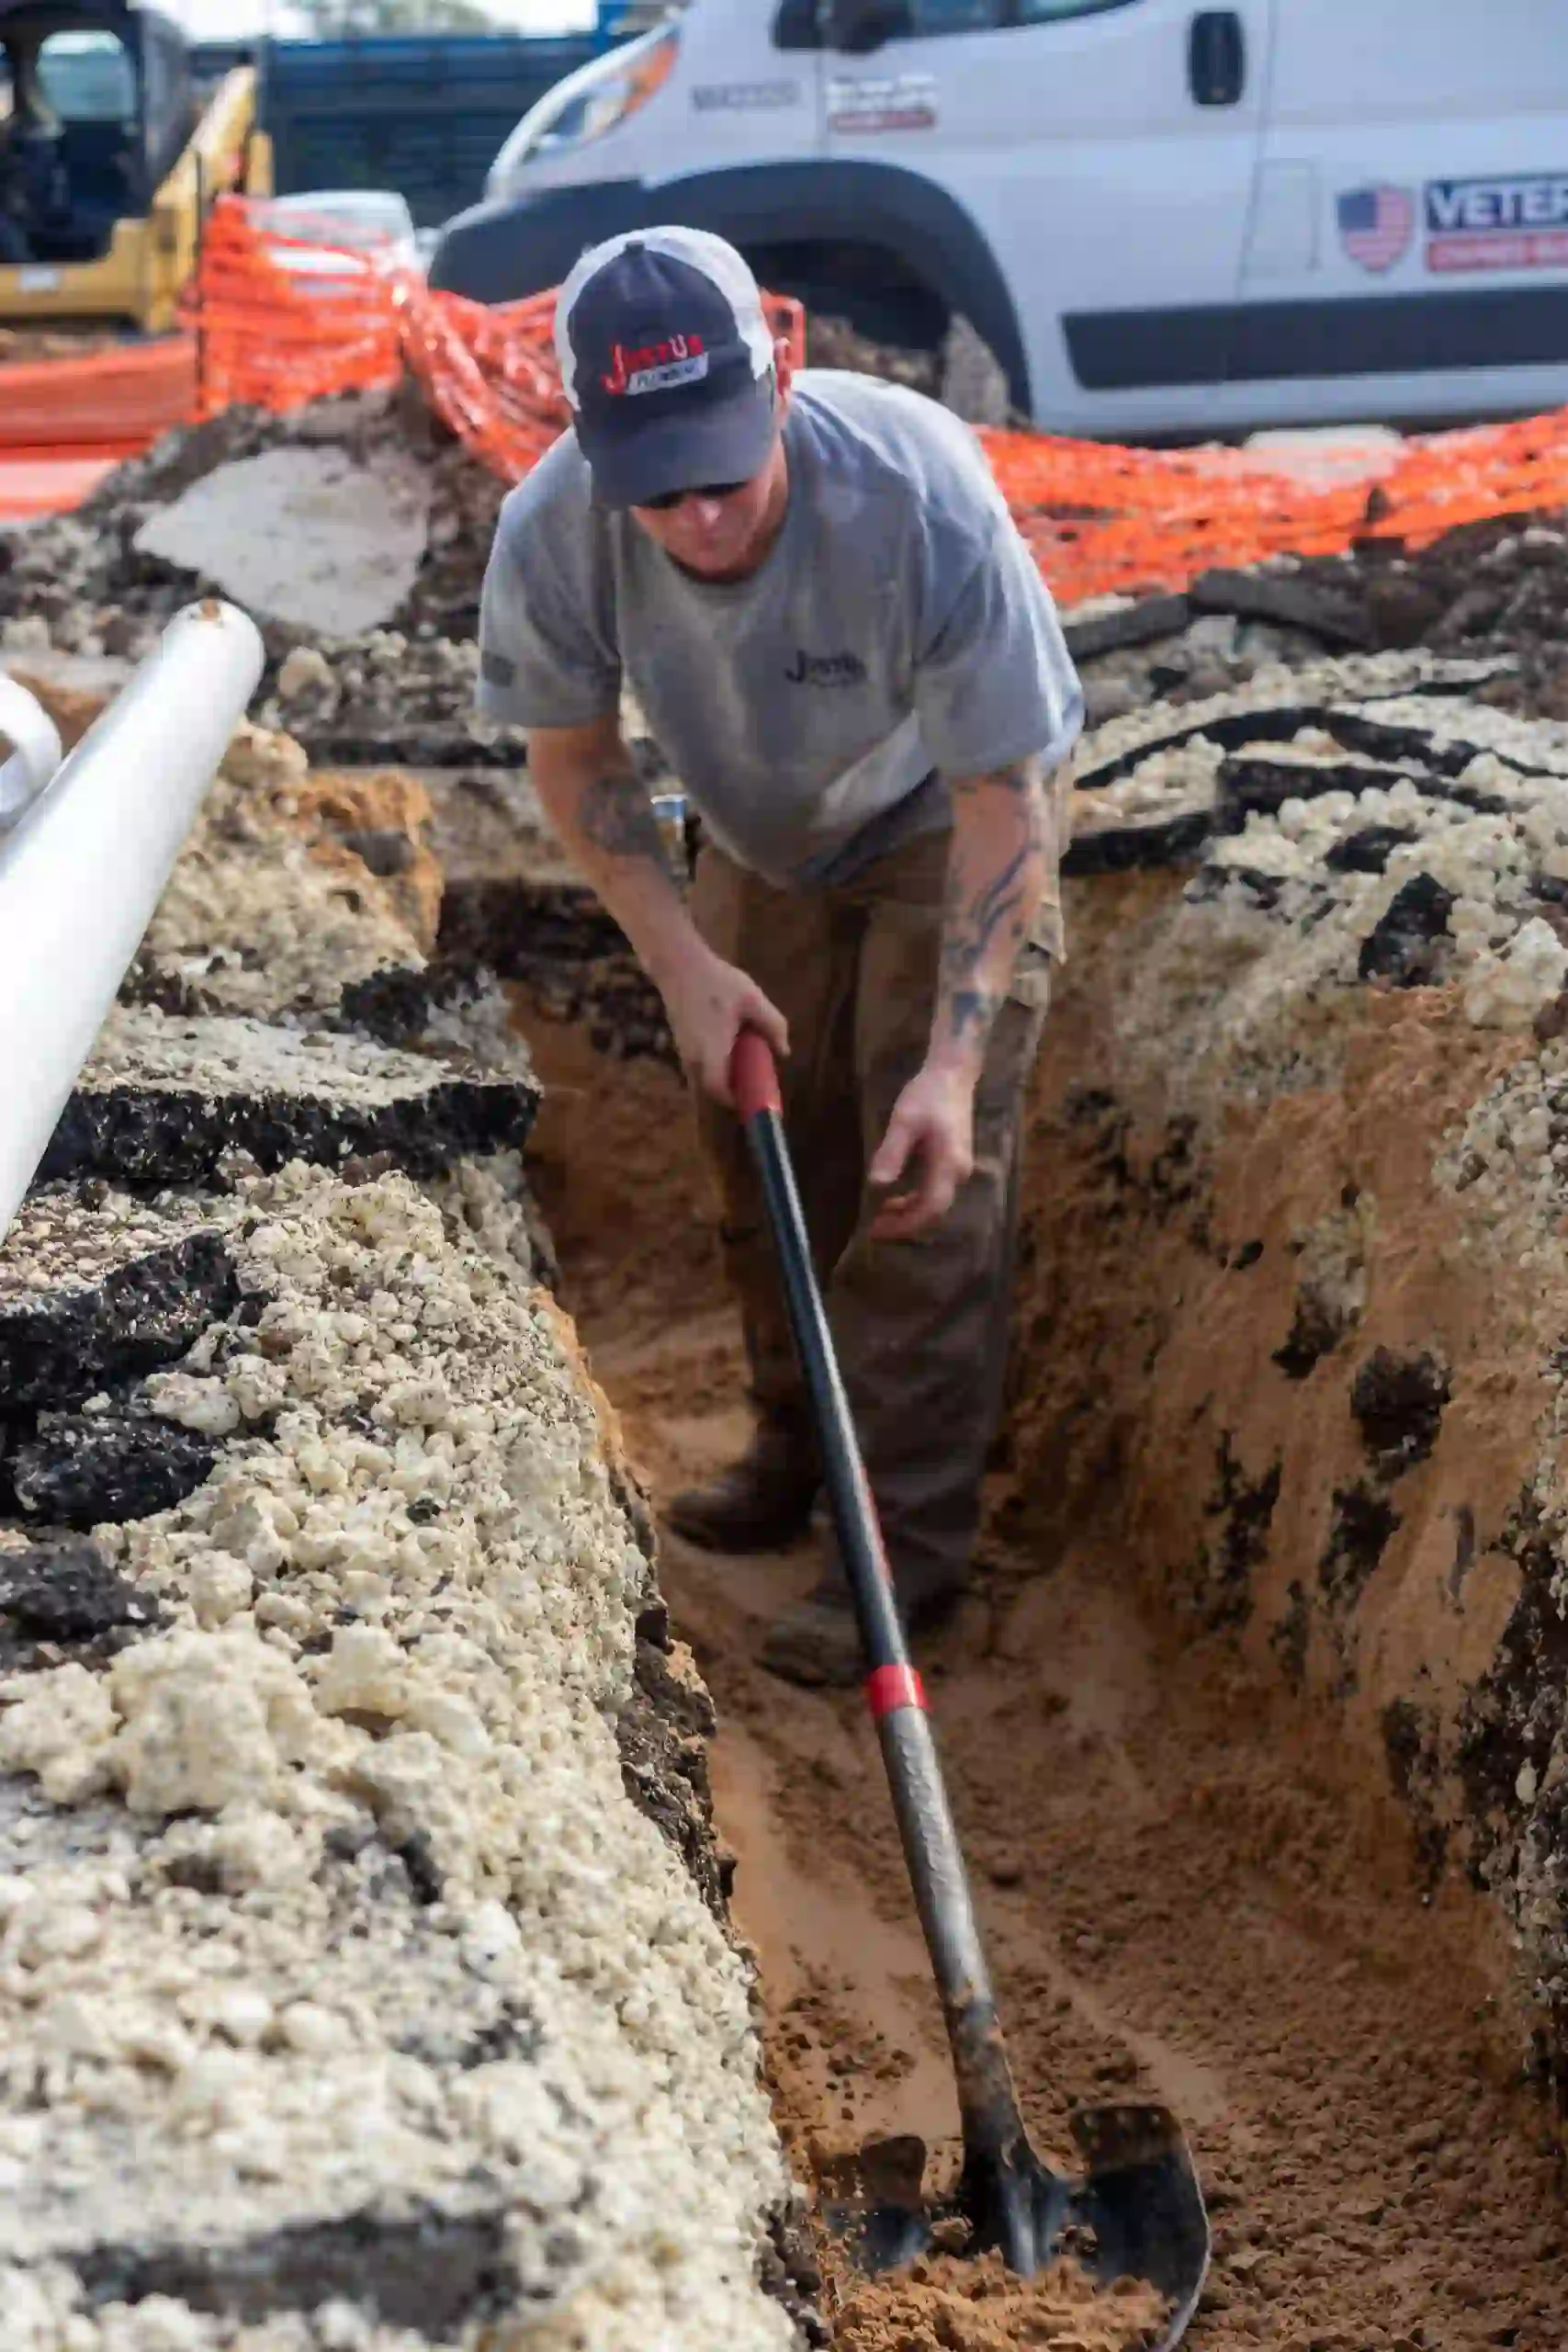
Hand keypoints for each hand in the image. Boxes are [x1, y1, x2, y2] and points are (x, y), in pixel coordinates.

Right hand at [656, 938, 788, 1104]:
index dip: (734, 1100)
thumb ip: (772, 1026)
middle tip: (749, 1078)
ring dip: (720, 1074)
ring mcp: (682, 1049)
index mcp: (711, 1051)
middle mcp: (693, 1056)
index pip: (718, 1089)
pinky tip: (726, 1044)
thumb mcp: (752, 1000)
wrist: (678, 963)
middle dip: (728, 1089)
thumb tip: (784, 1051)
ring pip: (700, 1075)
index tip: (751, 1097)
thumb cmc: (717, 982)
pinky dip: (711, 1062)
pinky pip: (696, 1063)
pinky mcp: (679, 1039)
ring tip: (741, 1060)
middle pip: (708, 1087)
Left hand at [866, 1061, 974, 1239]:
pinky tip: (895, 1196)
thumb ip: (892, 1153)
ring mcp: (959, 1167)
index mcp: (948, 1164)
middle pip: (934, 1210)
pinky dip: (915, 1199)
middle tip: (874, 1227)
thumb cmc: (927, 1094)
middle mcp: (958, 1172)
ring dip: (908, 1212)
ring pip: (934, 1202)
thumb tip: (876, 1184)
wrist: (953, 1073)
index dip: (906, 1224)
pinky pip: (935, 1190)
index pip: (930, 1208)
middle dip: (905, 1222)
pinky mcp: (954, 1161)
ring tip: (880, 1213)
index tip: (879, 1229)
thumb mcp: (904, 1121)